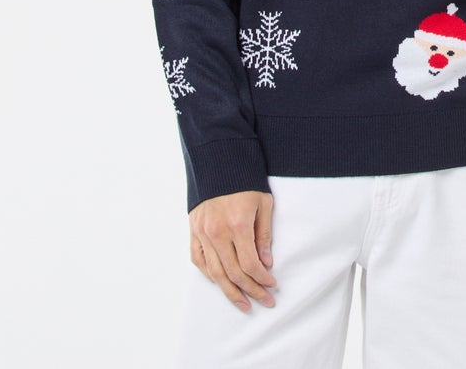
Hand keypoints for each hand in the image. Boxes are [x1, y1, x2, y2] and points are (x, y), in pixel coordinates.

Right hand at [189, 190, 276, 312]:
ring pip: (215, 272)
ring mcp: (202, 233)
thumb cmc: (246, 181)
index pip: (250, 264)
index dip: (262, 279)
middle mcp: (217, 232)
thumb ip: (264, 234)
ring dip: (230, 291)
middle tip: (264, 301)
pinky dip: (209, 274)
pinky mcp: (193, 230)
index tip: (272, 284)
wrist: (219, 162)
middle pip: (234, 273)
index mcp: (238, 224)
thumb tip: (266, 263)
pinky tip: (220, 282)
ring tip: (243, 303)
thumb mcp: (263, 203)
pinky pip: (199, 260)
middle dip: (251, 290)